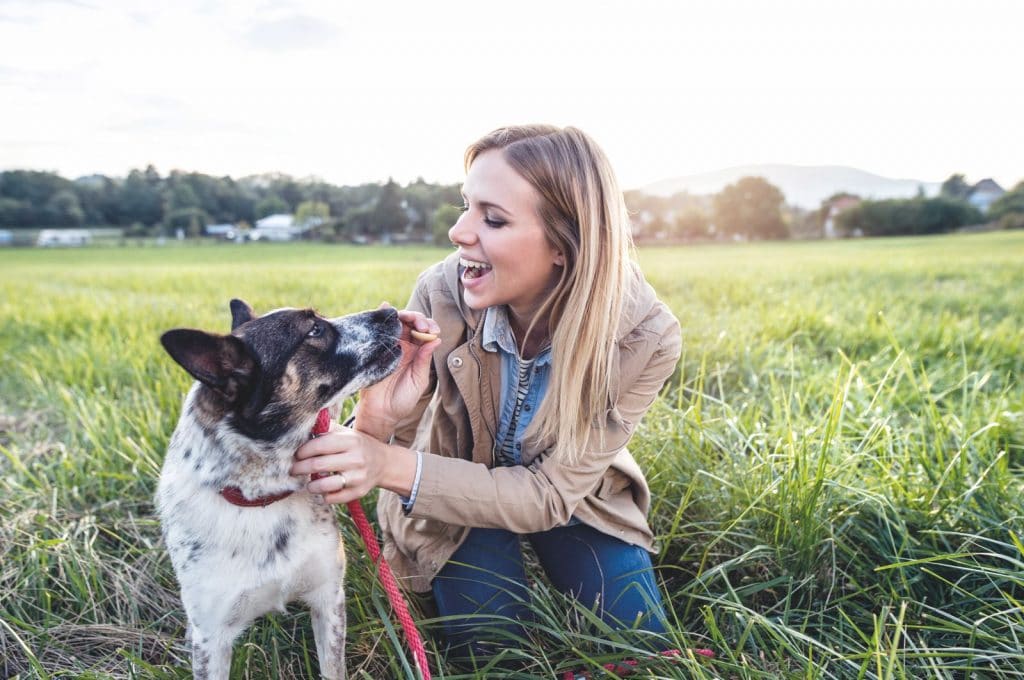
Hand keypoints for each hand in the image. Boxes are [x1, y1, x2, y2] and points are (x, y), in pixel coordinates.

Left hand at [291, 424, 387, 504]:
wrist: (384, 463)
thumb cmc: (358, 446)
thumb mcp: (347, 433)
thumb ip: (327, 429)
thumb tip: (303, 427)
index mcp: (351, 441)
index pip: (320, 445)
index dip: (303, 450)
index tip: (296, 454)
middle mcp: (356, 459)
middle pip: (318, 465)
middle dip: (299, 468)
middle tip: (292, 469)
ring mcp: (358, 477)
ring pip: (324, 485)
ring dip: (311, 485)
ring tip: (308, 482)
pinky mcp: (358, 492)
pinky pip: (333, 498)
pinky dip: (324, 496)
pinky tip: (323, 490)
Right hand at [355, 305, 440, 438]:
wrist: (380, 413)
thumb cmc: (402, 400)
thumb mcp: (419, 381)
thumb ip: (425, 360)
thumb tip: (436, 339)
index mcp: (417, 353)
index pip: (425, 332)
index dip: (430, 326)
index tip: (434, 332)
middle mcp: (403, 346)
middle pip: (411, 322)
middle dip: (419, 318)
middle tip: (423, 327)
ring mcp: (388, 345)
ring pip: (396, 322)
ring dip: (404, 315)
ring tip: (411, 320)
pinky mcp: (374, 348)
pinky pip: (377, 329)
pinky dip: (381, 315)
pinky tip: (385, 307)